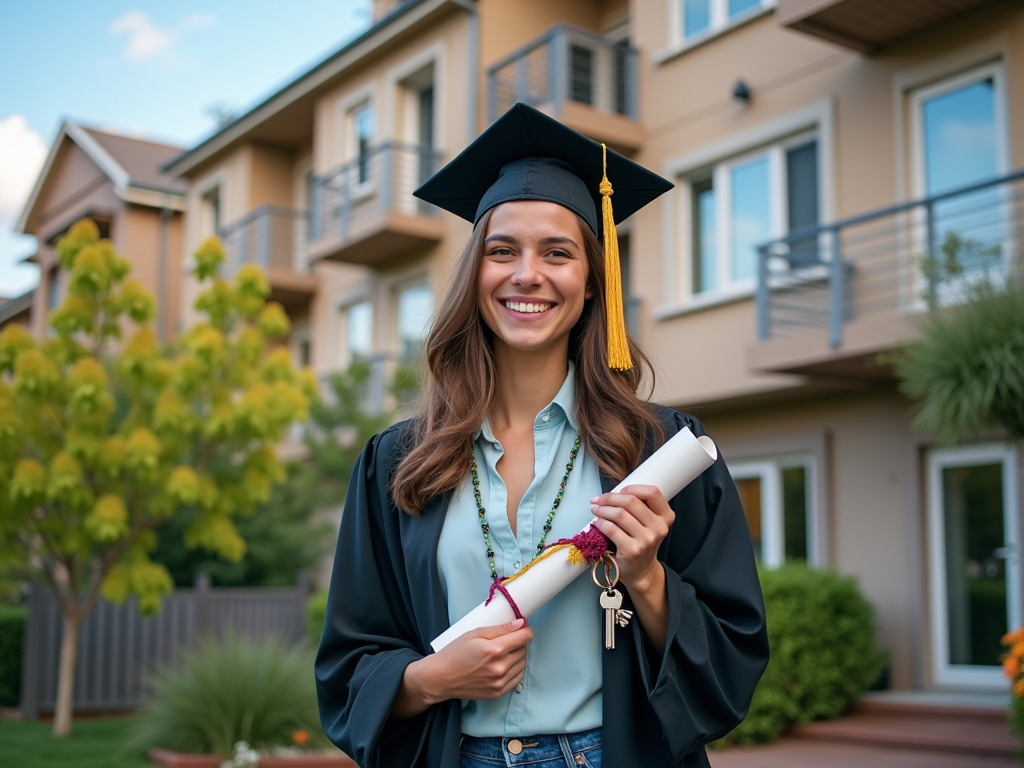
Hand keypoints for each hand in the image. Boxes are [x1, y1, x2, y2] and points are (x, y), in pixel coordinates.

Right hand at [393, 619, 532, 716]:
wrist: (442, 678)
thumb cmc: (455, 653)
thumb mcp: (475, 633)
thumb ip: (500, 628)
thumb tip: (521, 624)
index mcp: (495, 650)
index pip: (524, 637)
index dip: (525, 630)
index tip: (521, 628)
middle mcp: (500, 668)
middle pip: (524, 650)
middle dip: (519, 642)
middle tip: (506, 640)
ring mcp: (500, 683)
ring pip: (522, 664)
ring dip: (517, 656)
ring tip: (503, 653)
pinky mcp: (498, 693)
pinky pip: (517, 678)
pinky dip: (515, 670)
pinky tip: (504, 665)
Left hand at [590, 485, 673, 593]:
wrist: (641, 571)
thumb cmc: (641, 542)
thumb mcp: (649, 523)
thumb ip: (640, 507)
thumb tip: (614, 493)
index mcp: (666, 516)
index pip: (652, 492)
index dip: (633, 488)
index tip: (619, 491)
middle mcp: (659, 527)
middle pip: (631, 501)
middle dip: (610, 497)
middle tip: (598, 500)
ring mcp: (646, 539)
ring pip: (619, 514)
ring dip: (602, 509)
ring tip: (595, 510)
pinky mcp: (632, 550)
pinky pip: (611, 529)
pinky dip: (600, 523)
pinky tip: (596, 522)